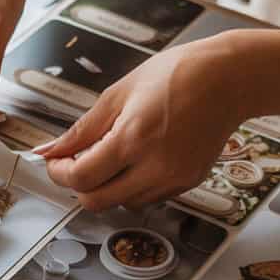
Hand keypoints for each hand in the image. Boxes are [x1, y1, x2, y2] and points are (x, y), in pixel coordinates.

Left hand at [37, 36, 244, 210]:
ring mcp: (174, 179)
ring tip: (112, 155)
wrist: (229, 79)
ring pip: (122, 204)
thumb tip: (50, 149)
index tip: (55, 162)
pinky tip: (137, 159)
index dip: (59, 173)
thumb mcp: (118, 94)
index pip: (81, 178)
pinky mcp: (187, 183)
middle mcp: (155, 166)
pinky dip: (133, 186)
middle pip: (97, 202)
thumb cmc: (178, 75)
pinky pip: (148, 198)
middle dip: (78, 186)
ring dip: (107, 186)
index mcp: (133, 139)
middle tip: (75, 164)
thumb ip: (81, 129)